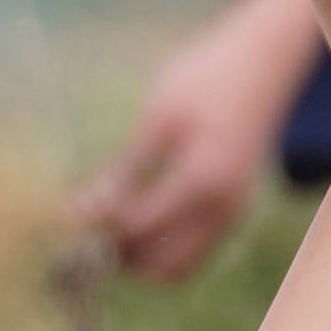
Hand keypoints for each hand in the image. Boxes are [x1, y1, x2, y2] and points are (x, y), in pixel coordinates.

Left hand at [74, 19, 300, 280]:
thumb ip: (123, 171)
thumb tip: (77, 215)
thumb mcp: (158, 118)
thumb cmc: (207, 78)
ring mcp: (235, 214)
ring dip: (142, 260)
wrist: (265, 61)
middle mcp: (225, 209)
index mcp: (202, 181)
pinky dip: (163, 248)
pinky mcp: (235, 210)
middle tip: (88, 230)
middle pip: (161, 269)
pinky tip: (137, 214)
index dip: (96, 229)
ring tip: (109, 225)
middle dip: (120, 259)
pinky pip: (195, 251)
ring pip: (181, 268)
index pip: (136, 229)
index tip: (65, 216)